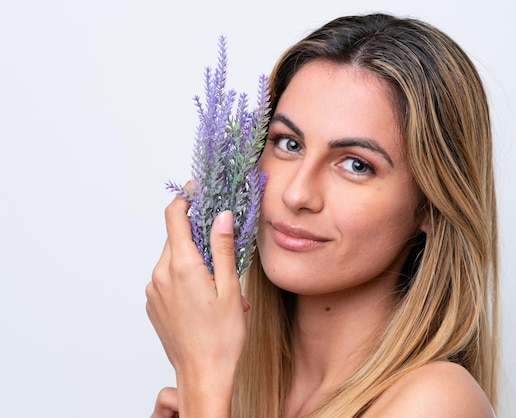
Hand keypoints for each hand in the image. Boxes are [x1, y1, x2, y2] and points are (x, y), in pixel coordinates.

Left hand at [146, 192, 248, 414]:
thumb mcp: (230, 288)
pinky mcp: (153, 304)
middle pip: (176, 238)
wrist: (202, 374)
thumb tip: (222, 216)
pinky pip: (168, 278)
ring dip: (194, 260)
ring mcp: (153, 290)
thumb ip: (223, 248)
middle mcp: (160, 275)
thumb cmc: (221, 337)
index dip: (186, 198)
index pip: (174, 217)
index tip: (198, 190)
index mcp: (181, 267)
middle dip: (199, 235)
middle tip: (223, 247)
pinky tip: (205, 297)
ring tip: (219, 284)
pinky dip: (185, 277)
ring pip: (173, 259)